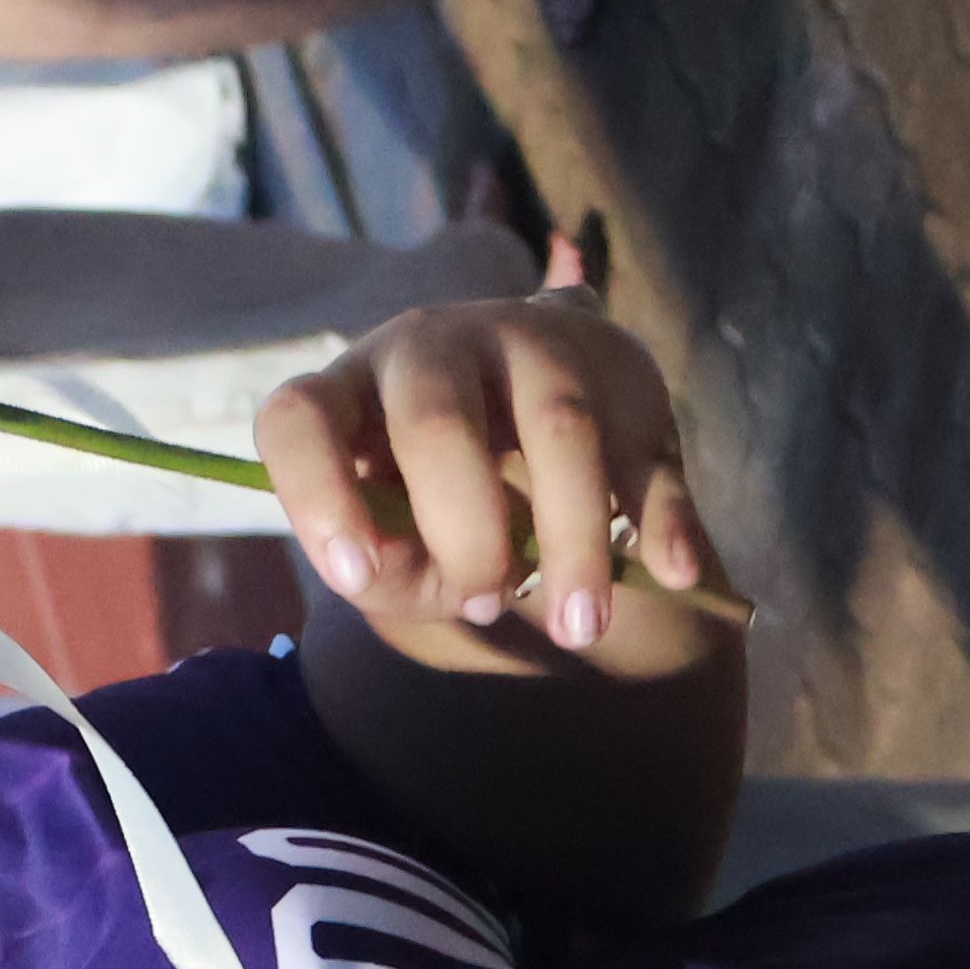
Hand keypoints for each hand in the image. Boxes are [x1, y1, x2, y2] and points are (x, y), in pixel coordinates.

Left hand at [256, 300, 720, 657]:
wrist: (530, 426)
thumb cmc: (434, 503)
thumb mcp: (395, 544)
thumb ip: (382, 569)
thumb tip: (388, 574)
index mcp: (349, 389)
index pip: (300, 419)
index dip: (318, 495)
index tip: (356, 574)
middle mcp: (429, 344)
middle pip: (437, 422)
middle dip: (466, 535)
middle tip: (487, 604)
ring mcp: (530, 339)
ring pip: (558, 426)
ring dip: (572, 539)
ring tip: (580, 629)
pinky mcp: (618, 367)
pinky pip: (643, 441)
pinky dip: (660, 513)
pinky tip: (669, 572)